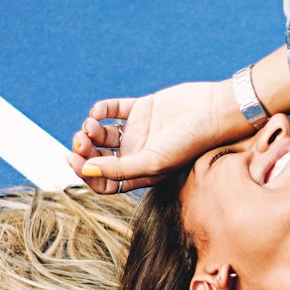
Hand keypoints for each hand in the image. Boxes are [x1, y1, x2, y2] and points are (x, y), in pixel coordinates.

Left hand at [66, 48, 289, 194]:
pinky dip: (101, 110)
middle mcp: (139, 154)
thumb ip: (118, 169)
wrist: (214, 111)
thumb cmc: (190, 142)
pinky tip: (99, 112)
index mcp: (142, 173)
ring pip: (103, 135)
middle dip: (85, 151)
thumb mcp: (153, 162)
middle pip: (100, 158)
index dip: (87, 174)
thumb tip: (85, 170)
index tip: (75, 161)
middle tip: (78, 142)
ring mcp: (140, 131)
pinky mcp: (143, 108)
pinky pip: (114, 110)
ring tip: (90, 125)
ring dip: (90, 130)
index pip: (106, 181)